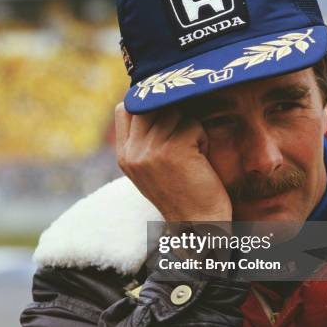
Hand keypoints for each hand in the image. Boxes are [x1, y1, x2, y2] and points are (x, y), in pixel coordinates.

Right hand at [115, 102, 231, 222]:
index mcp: (124, 155)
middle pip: (152, 105)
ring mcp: (151, 149)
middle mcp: (132, 151)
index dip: (147, 106)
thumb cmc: (182, 194)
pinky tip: (200, 161)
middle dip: (173, 115)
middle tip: (183, 142)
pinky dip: (202, 139)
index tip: (165, 119)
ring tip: (191, 155)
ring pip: (175, 112)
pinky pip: (193, 124)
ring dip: (190, 129)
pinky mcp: (173, 149)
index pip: (126, 108)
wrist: (198, 227)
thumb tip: (153, 100)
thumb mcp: (150, 166)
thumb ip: (144, 138)